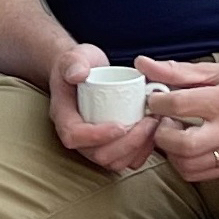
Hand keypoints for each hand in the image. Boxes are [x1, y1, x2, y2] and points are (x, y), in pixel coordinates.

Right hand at [46, 44, 159, 175]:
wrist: (86, 70)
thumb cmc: (79, 64)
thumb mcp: (75, 56)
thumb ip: (74, 63)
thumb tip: (78, 74)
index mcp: (64, 116)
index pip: (74, 136)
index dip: (97, 136)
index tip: (120, 125)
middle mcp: (78, 136)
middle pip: (98, 154)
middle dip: (126, 144)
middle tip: (148, 123)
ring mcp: (94, 144)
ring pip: (113, 162)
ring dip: (137, 149)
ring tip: (154, 126)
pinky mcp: (110, 145)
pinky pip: (125, 160)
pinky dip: (141, 152)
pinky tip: (154, 134)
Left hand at [139, 55, 218, 179]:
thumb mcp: (217, 71)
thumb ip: (177, 71)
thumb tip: (144, 64)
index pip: (178, 105)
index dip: (157, 101)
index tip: (155, 98)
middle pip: (183, 144)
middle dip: (162, 134)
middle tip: (163, 122)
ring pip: (188, 165)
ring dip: (171, 152)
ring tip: (175, 134)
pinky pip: (199, 175)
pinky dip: (185, 163)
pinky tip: (187, 147)